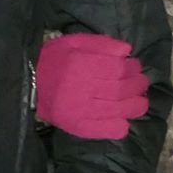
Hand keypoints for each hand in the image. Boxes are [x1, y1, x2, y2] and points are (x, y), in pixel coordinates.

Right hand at [35, 33, 150, 138]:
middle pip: (120, 90)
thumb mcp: (76, 42)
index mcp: (80, 65)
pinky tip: (124, 121)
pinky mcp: (76, 126)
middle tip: (142, 84)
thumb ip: (102, 44)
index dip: (132, 69)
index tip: (136, 68)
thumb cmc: (56, 58)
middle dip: (137, 86)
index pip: (117, 70)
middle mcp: (80, 89)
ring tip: (140, 102)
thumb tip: (127, 51)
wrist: (30, 82)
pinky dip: (118, 127)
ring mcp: (78, 110)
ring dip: (134, 106)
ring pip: (116, 110)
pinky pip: (103, 130)